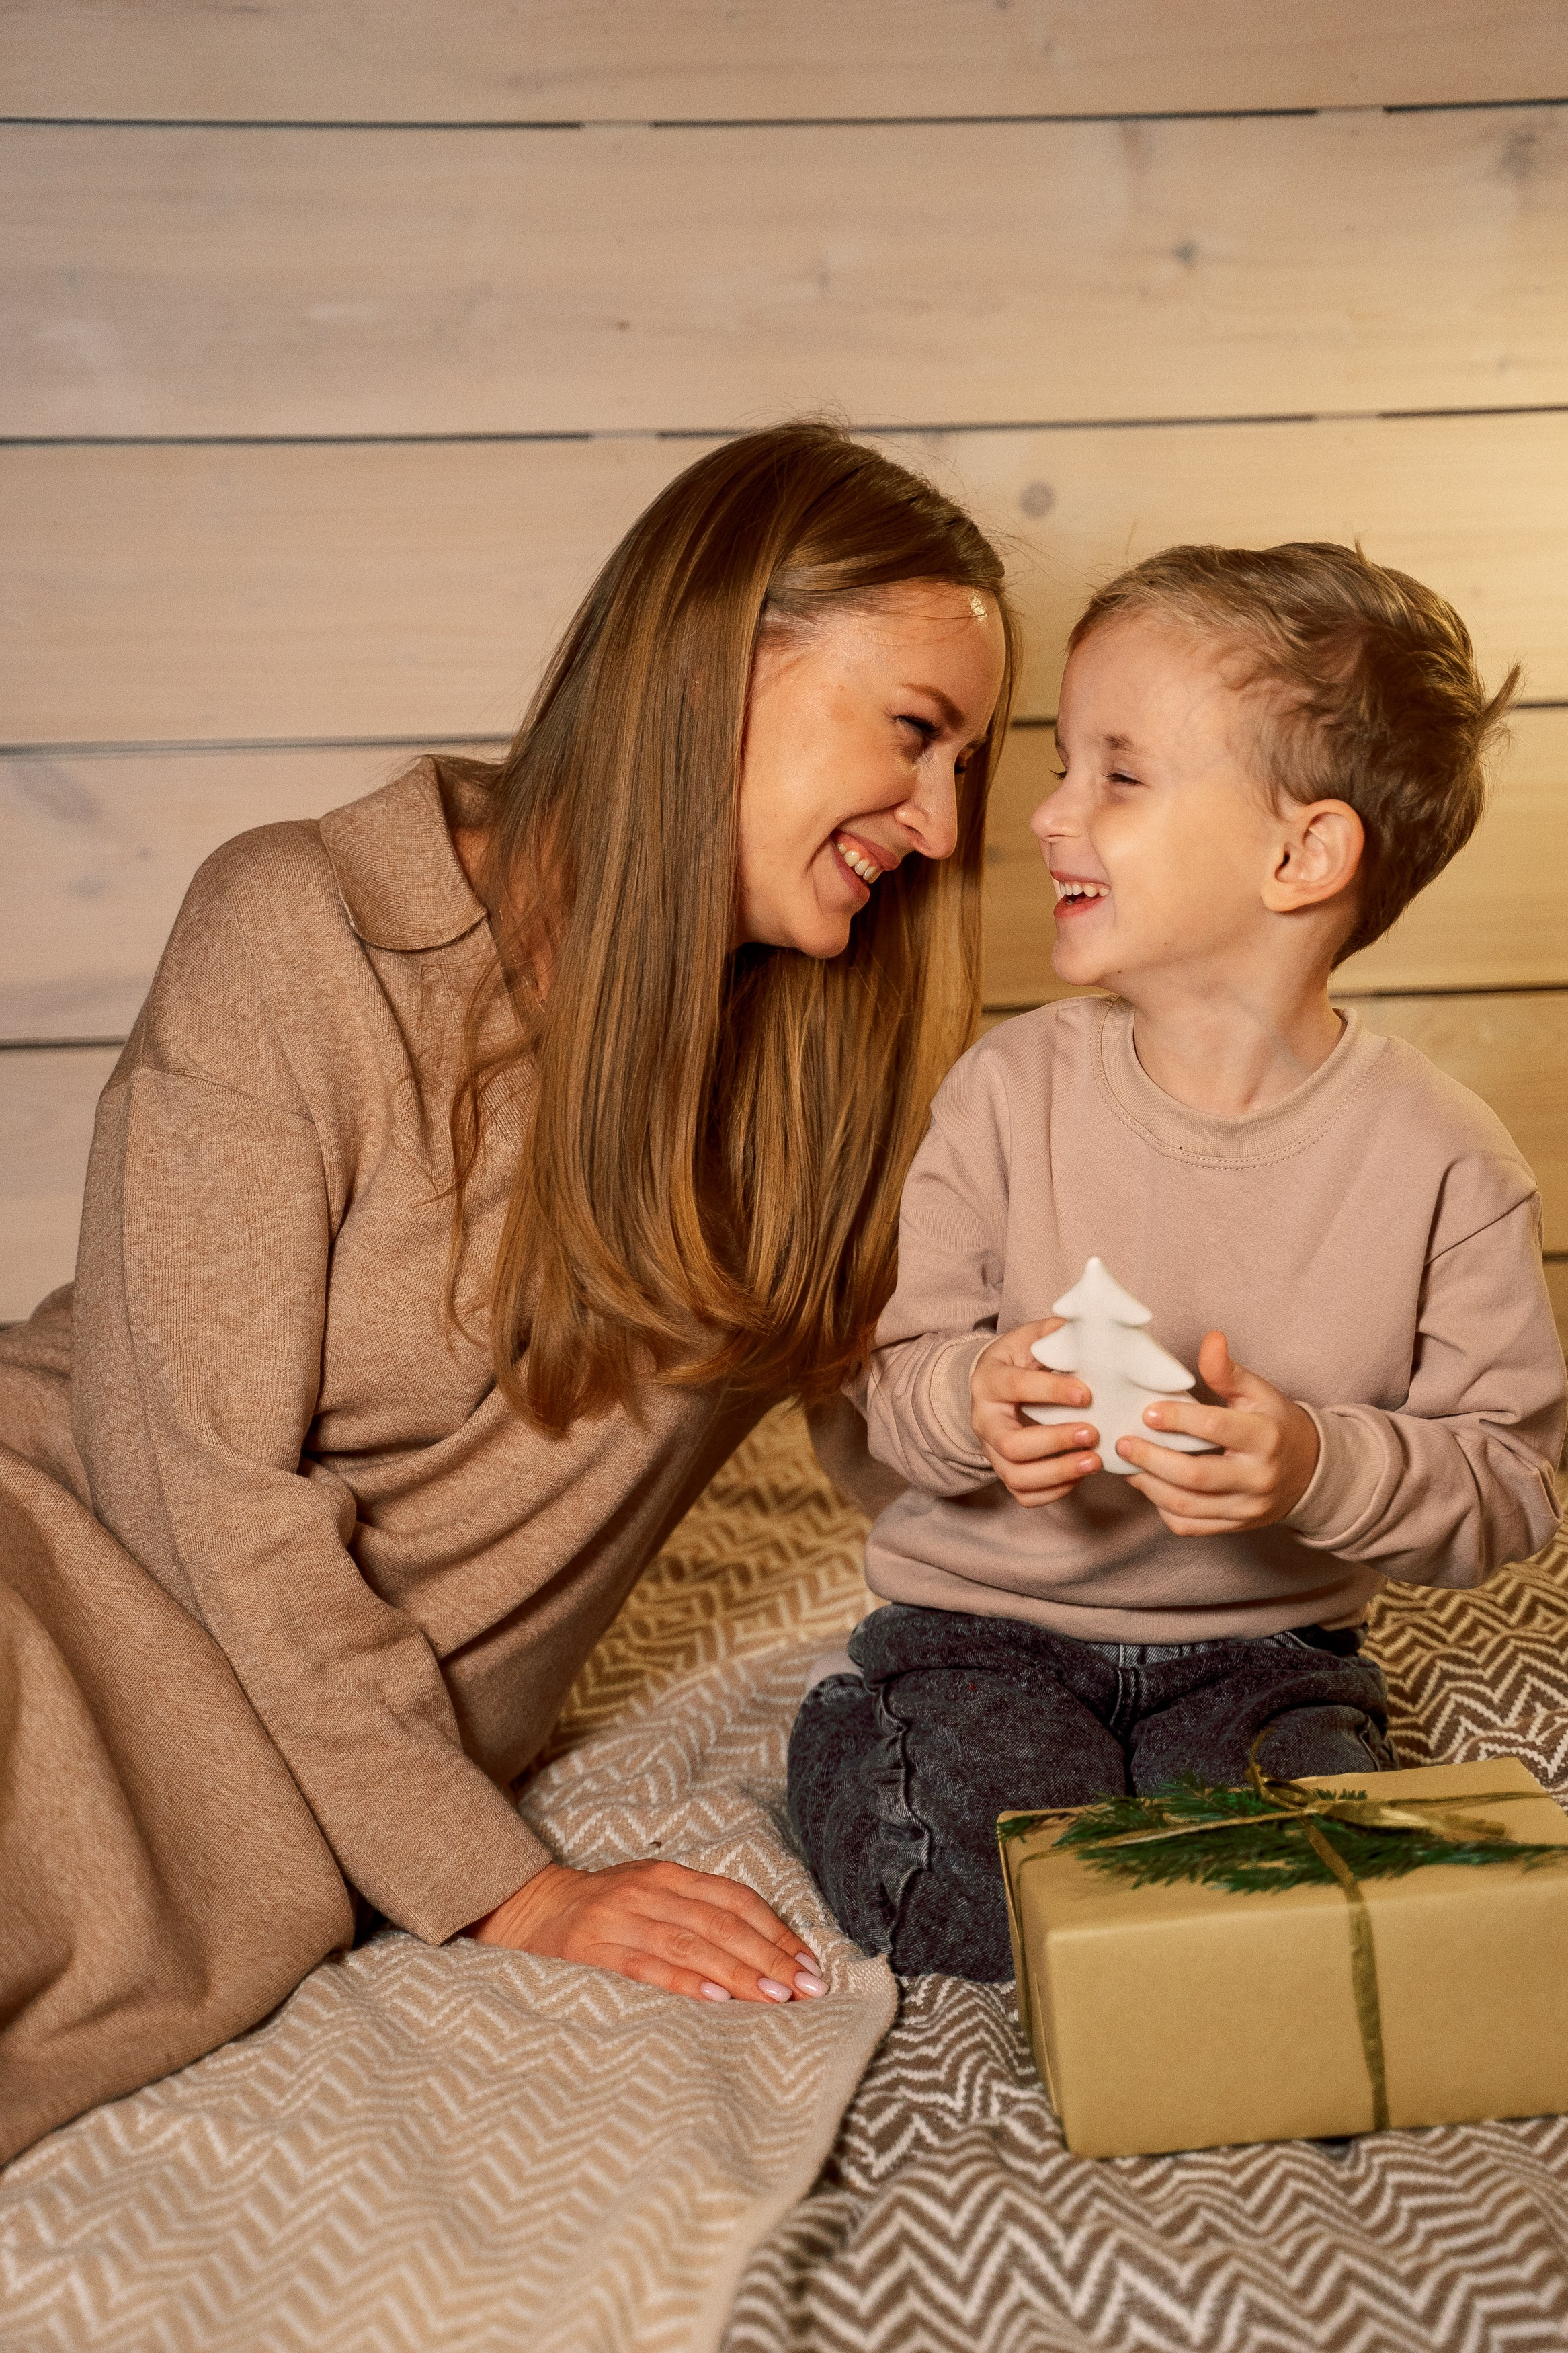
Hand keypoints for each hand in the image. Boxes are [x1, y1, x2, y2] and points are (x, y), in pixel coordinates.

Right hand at [467, 1858, 826, 2005]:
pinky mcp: (592, 1952)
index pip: (735, 1901)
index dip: (777, 1932)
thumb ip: (698, 1914)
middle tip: (808, 1989)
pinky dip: (684, 1982)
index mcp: (667, 1876)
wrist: (527, 1910)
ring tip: (776, 1998)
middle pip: (722, 1924)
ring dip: (739, 1973)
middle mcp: (648, 1892)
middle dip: (770, 1958)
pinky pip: (646, 1967)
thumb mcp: (651, 1897)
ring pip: (691, 1945)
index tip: (810, 1964)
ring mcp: (619, 1920)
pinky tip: (716, 1998)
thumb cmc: (603, 1912)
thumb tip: (767, 1953)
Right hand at [971, 1317, 1101, 1507]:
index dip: (1051, 1392)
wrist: (993, 1385)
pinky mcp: (1003, 1471)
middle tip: (1092, 1433)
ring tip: (1094, 1461)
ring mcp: (991, 1450)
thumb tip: (1091, 1328)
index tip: (1087, 1394)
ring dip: (1058, 1473)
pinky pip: (1023, 1495)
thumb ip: (1056, 1332)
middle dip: (1054, 1441)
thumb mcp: (1030, 1338)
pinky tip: (1080, 1476)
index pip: (1016, 1388)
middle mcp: (984, 1419)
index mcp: (989, 1380)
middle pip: (1011, 1443)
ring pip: (1015, 1476)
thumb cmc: (1018, 1360)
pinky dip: (1053, 1492)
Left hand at [1117, 1331, 1319, 1535]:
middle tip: (1123, 1443)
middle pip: (1196, 1475)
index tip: (1147, 1411)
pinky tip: (1148, 1485)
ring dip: (1149, 1486)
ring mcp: (1247, 1508)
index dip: (1177, 1420)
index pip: (1216, 1428)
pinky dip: (1162, 1508)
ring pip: (1188, 1506)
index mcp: (1265, 1438)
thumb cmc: (1275, 1424)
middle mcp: (1258, 1477)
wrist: (1308, 1471)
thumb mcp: (1259, 1393)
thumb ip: (1228, 1370)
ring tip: (1127, 1464)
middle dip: (1152, 1459)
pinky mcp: (1235, 1526)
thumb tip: (1211, 1338)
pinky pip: (1190, 1526)